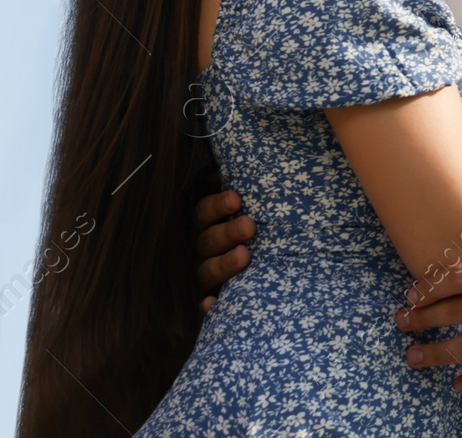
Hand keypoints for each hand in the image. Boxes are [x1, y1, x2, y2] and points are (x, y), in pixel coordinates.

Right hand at [194, 185, 254, 312]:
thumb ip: (230, 190)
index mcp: (203, 224)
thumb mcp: (235, 207)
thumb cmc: (243, 226)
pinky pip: (203, 305)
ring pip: (207, 270)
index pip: (203, 212)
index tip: (237, 198)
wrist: (247, 266)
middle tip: (250, 226)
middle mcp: (199, 249)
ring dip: (223, 264)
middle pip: (207, 240)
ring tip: (245, 255)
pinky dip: (207, 306)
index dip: (217, 205)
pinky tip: (210, 304)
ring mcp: (201, 275)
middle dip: (227, 232)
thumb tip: (231, 170)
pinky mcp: (207, 299)